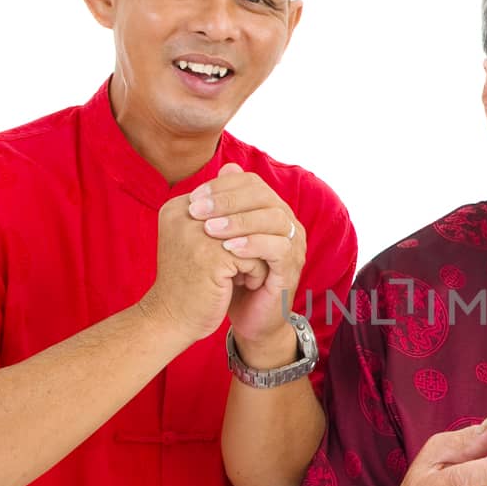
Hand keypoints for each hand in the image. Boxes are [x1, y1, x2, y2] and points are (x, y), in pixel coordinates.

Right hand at [140, 187, 262, 344]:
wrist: (172, 320)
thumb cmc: (189, 280)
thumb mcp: (200, 235)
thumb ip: (217, 204)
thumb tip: (236, 166)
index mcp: (176, 207)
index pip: (227, 196)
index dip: (240, 225)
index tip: (231, 249)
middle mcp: (182, 215)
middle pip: (242, 215)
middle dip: (249, 239)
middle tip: (242, 263)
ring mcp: (196, 234)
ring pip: (251, 235)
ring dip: (253, 257)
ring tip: (241, 274)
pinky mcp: (211, 257)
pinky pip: (254, 256)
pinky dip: (254, 273)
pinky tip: (240, 286)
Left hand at [187, 163, 305, 352]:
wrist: (248, 318)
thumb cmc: (232, 276)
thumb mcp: (220, 240)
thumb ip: (221, 208)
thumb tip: (223, 168)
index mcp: (270, 210)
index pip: (251, 183)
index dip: (222, 187)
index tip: (193, 198)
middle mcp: (286, 223)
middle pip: (263, 195)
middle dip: (226, 200)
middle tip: (197, 210)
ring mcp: (293, 244)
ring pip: (273, 218)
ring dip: (238, 220)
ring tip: (209, 229)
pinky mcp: (292, 267)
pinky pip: (278, 247)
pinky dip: (253, 244)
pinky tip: (228, 249)